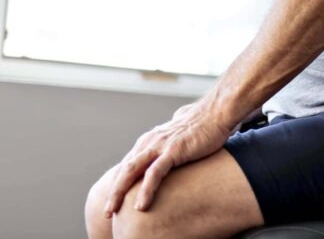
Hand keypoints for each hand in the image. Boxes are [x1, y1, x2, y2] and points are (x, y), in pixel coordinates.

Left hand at [104, 96, 236, 215]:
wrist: (217, 112)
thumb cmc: (203, 124)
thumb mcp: (180, 136)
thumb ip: (171, 143)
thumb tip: (172, 150)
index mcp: (150, 139)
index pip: (128, 164)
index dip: (119, 183)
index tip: (114, 200)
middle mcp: (150, 141)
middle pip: (125, 169)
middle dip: (114, 191)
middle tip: (106, 211)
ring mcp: (161, 145)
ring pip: (132, 171)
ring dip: (119, 192)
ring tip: (112, 211)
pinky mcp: (174, 150)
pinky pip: (155, 173)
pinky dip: (145, 190)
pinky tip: (141, 205)